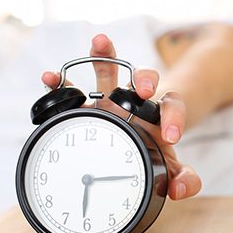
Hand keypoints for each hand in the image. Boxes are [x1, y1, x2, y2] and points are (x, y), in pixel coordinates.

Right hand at [42, 34, 201, 199]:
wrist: (134, 142)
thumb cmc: (152, 150)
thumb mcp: (169, 167)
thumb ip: (182, 178)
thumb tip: (180, 190)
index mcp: (159, 114)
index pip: (172, 106)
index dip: (174, 117)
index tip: (171, 136)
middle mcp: (135, 101)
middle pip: (143, 78)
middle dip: (144, 79)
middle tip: (144, 90)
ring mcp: (109, 98)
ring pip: (109, 71)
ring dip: (104, 56)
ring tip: (100, 42)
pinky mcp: (86, 104)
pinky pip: (72, 88)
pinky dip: (62, 81)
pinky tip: (51, 77)